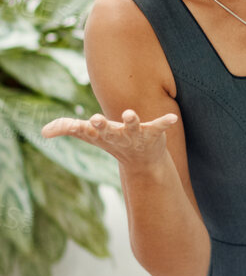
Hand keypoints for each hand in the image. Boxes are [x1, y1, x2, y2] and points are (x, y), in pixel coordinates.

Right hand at [39, 109, 177, 168]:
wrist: (142, 161)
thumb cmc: (112, 141)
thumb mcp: (89, 134)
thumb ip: (67, 128)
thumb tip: (43, 132)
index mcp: (101, 133)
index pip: (86, 129)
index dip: (80, 127)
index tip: (79, 123)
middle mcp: (117, 134)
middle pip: (109, 129)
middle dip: (103, 125)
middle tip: (96, 120)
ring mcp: (136, 134)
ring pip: (133, 126)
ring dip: (131, 120)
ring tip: (129, 114)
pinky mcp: (153, 132)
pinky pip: (160, 126)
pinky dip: (165, 122)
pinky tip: (172, 118)